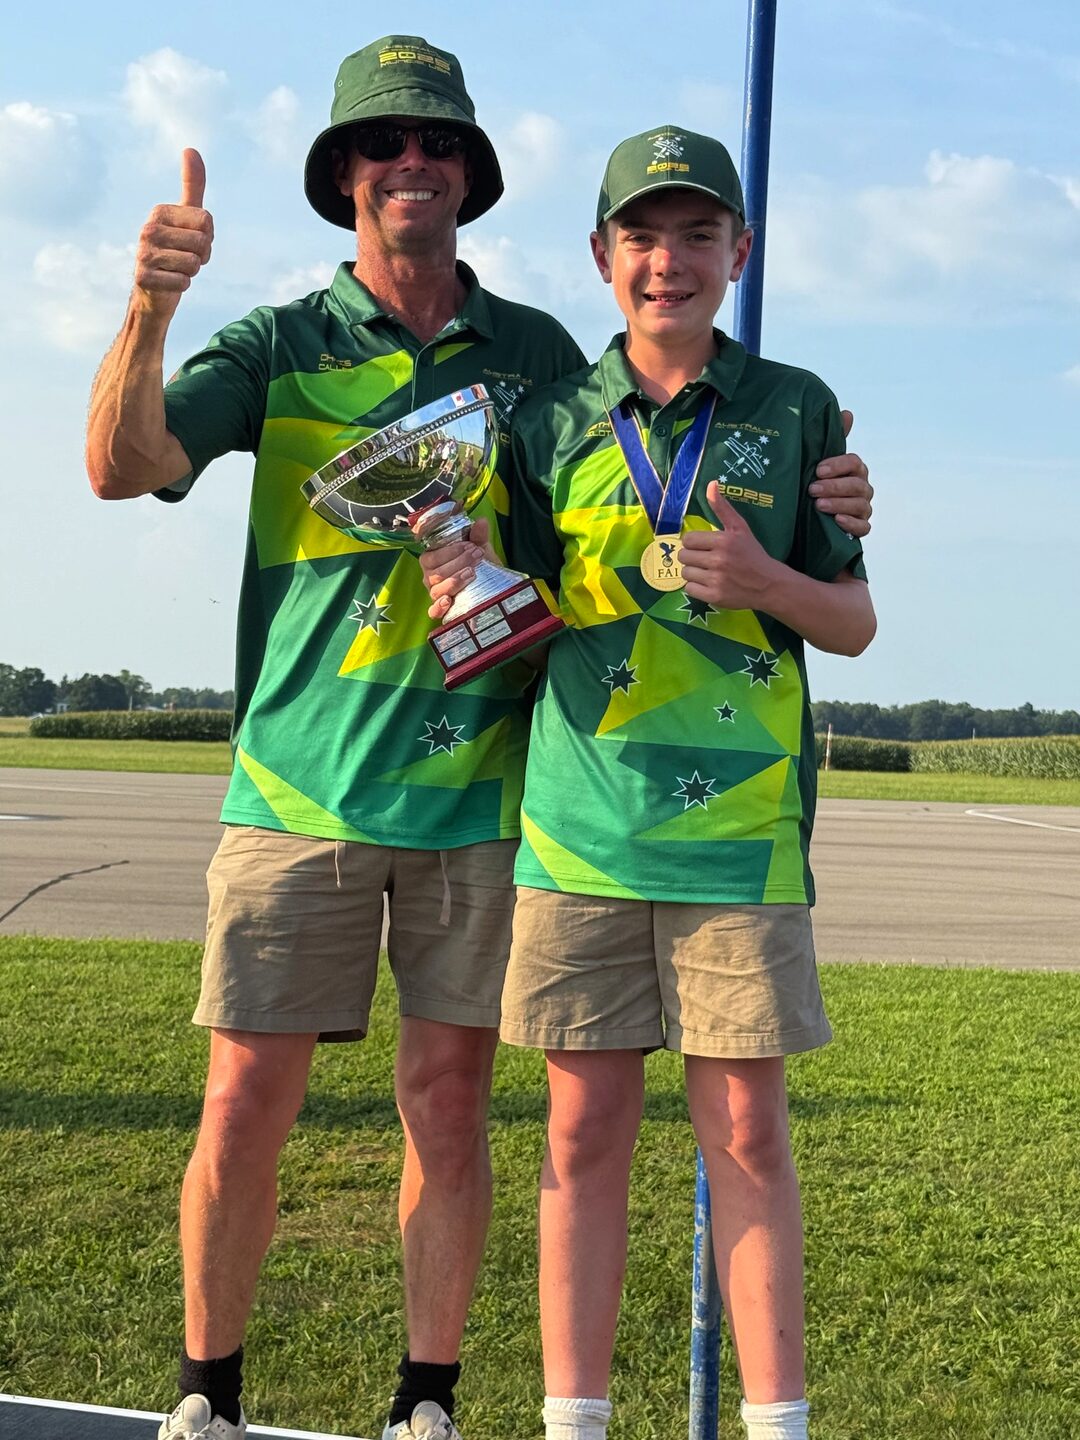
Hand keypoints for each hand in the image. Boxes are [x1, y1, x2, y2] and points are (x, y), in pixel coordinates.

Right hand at [133, 149, 213, 319]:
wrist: (154, 289)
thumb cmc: (176, 250)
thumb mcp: (187, 217)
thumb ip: (192, 186)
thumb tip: (191, 149)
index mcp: (160, 211)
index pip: (207, 221)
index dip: (208, 237)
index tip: (192, 241)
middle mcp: (148, 229)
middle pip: (203, 243)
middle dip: (202, 256)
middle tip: (186, 258)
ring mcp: (143, 253)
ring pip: (194, 264)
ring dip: (192, 272)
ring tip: (177, 269)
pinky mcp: (143, 277)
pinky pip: (183, 282)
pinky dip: (182, 285)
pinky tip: (169, 282)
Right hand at [419, 517, 493, 618]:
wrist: (494, 584)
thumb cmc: (480, 564)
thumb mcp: (480, 548)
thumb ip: (478, 536)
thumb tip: (482, 521)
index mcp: (433, 560)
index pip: (431, 556)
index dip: (449, 551)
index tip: (471, 546)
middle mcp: (430, 578)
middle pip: (435, 573)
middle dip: (457, 563)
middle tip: (477, 556)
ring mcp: (435, 594)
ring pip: (436, 589)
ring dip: (454, 580)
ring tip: (472, 573)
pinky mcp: (442, 610)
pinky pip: (433, 611)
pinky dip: (439, 607)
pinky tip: (448, 600)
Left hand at [678, 484, 780, 609]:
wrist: (769, 584)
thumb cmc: (752, 554)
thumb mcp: (740, 528)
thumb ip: (722, 508)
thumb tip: (711, 484)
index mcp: (723, 540)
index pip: (688, 540)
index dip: (694, 543)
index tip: (704, 547)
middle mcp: (718, 560)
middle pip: (684, 556)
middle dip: (692, 558)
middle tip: (705, 560)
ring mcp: (716, 580)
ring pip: (686, 573)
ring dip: (694, 573)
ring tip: (708, 572)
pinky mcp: (714, 596)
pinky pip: (689, 589)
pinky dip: (696, 588)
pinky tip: (709, 584)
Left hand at [809, 408, 872, 536]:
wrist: (806, 517)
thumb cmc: (815, 484)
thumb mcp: (818, 463)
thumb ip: (832, 440)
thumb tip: (847, 413)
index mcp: (854, 470)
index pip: (854, 462)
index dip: (838, 465)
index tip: (818, 470)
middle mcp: (862, 488)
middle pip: (857, 485)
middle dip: (834, 487)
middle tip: (812, 489)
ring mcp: (863, 508)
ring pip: (860, 505)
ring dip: (839, 504)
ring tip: (818, 505)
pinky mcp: (860, 528)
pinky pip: (864, 528)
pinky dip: (851, 524)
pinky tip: (837, 521)